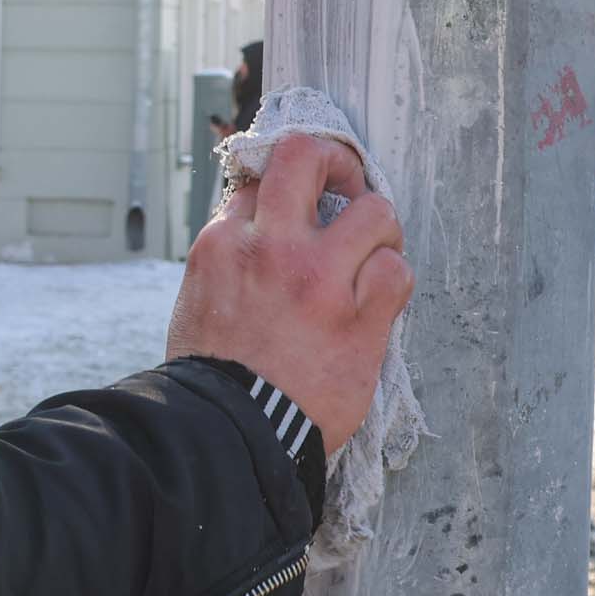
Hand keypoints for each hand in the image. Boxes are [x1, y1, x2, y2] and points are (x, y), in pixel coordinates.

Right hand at [163, 133, 410, 453]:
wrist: (226, 439)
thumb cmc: (211, 379)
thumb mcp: (198, 299)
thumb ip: (230, 258)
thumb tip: (259, 229)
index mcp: (223, 245)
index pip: (263, 183)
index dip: (287, 196)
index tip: (300, 217)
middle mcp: (269, 249)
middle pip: (308, 156)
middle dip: (337, 162)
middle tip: (348, 187)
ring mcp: (316, 281)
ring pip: (374, 210)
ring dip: (379, 230)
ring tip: (372, 255)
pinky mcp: (357, 321)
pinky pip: (397, 271)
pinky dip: (393, 279)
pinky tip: (378, 300)